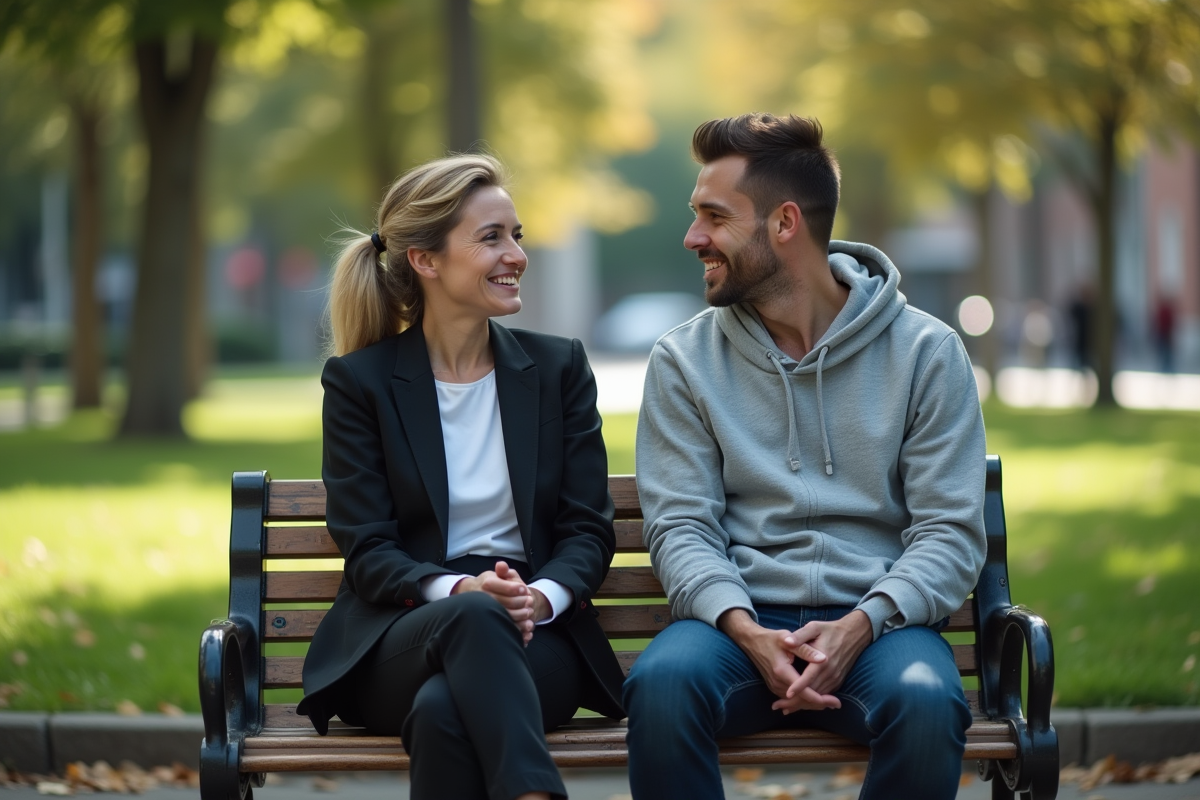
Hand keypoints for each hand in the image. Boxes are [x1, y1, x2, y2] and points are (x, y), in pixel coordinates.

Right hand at [451, 561, 536, 643]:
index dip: (515, 589)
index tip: (524, 589)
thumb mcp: (497, 574)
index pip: (503, 587)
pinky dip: (517, 627)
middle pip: (506, 602)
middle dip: (521, 602)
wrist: (476, 595)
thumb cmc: (491, 584)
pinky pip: (504, 626)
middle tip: (530, 601)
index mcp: (487, 584)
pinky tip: (525, 623)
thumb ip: (502, 570)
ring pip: (505, 615)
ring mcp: (485, 611)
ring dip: (521, 614)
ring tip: (528, 611)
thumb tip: (502, 565)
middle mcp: (484, 598)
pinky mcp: (488, 622)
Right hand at [717, 609, 839, 711]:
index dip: (820, 698)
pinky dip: (803, 700)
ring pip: (796, 702)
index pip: (804, 692)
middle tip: (837, 704)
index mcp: (782, 671)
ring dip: (812, 703)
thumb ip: (806, 650)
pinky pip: (791, 699)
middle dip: (819, 704)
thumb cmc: (772, 638)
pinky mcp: (773, 687)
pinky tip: (815, 699)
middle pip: (801, 700)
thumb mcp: (788, 640)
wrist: (752, 641)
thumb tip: (824, 658)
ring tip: (829, 702)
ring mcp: (774, 687)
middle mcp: (777, 683)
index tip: (835, 701)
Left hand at [773, 610, 872, 714]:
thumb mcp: (814, 627)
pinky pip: (824, 694)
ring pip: (818, 696)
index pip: (809, 678)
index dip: (798, 687)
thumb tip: (786, 642)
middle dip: (795, 701)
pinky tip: (800, 704)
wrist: (854, 635)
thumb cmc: (830, 630)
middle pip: (812, 692)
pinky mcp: (837, 681)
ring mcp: (835, 678)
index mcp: (823, 660)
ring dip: (803, 704)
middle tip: (777, 707)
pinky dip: (812, 701)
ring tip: (785, 709)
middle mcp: (830, 673)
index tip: (786, 695)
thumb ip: (800, 636)